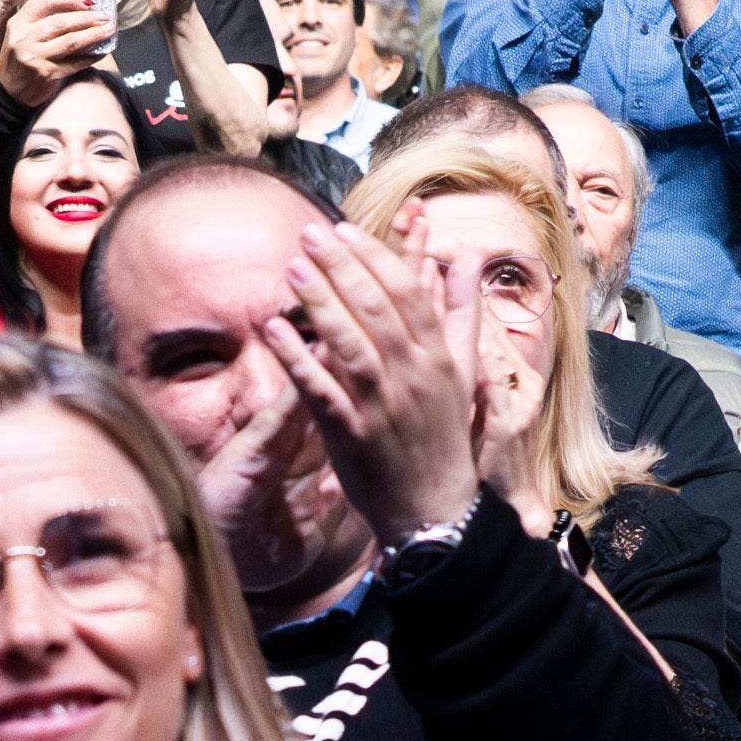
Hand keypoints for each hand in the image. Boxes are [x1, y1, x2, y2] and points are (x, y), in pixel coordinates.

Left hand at [265, 215, 485, 549]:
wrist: (435, 510)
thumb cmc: (444, 437)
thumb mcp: (464, 372)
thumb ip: (462, 312)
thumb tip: (468, 256)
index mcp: (438, 357)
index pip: (407, 292)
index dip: (375, 257)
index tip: (345, 230)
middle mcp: (412, 376)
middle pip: (375, 308)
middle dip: (341, 266)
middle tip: (310, 234)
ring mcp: (381, 405)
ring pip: (349, 343)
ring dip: (319, 302)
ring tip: (293, 268)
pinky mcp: (351, 434)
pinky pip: (319, 389)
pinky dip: (296, 358)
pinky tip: (272, 330)